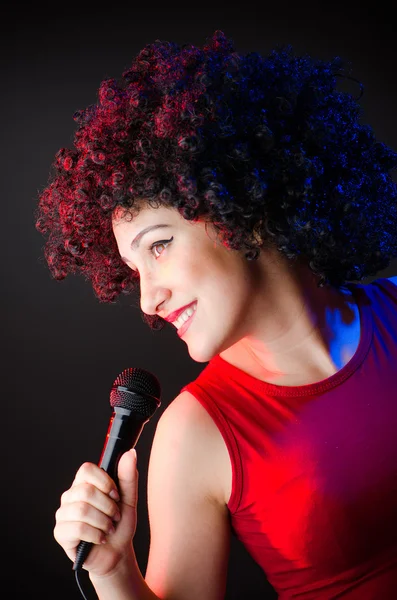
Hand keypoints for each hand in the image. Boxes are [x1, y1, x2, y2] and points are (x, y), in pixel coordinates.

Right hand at [54, 448, 138, 576]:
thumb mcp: (129, 499)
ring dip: (102, 522)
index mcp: (85, 483)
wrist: (116, 553)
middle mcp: (71, 496)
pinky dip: (95, 534)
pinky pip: (76, 528)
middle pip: (86, 491)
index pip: (86, 469)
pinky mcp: (60, 533)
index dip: (104, 482)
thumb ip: (128, 476)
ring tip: (109, 528)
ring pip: (82, 510)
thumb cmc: (119, 524)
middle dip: (107, 507)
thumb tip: (130, 453)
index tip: (116, 495)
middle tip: (115, 516)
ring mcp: (63, 514)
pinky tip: (100, 539)